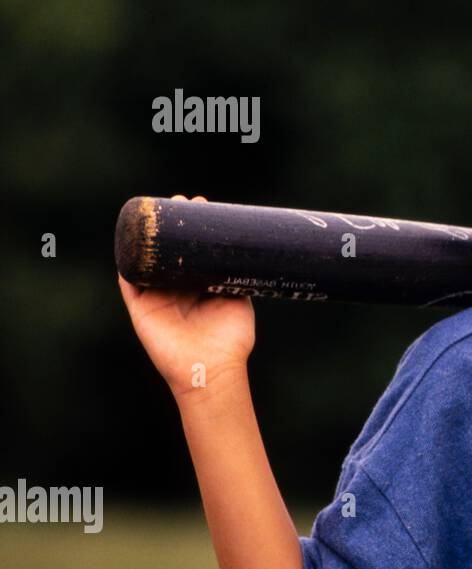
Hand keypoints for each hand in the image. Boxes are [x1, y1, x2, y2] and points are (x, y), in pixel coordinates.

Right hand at [117, 195, 254, 399]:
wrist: (213, 367)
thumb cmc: (230, 340)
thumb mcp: (238, 300)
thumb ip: (236, 278)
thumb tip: (246, 250)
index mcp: (198, 289)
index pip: (193, 254)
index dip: (196, 231)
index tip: (203, 206)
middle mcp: (177, 291)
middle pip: (171, 253)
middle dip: (174, 227)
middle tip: (183, 201)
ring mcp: (158, 298)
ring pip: (150, 262)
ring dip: (151, 238)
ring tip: (158, 214)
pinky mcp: (141, 308)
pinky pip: (129, 281)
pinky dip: (128, 263)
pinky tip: (129, 242)